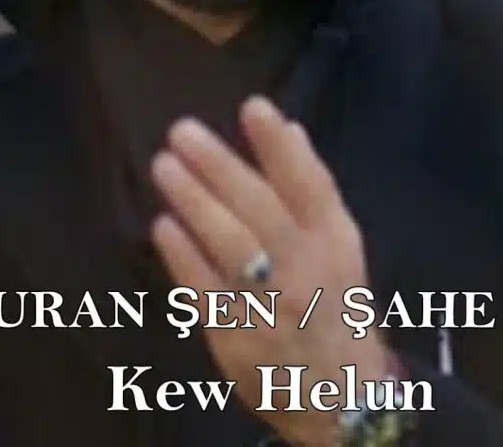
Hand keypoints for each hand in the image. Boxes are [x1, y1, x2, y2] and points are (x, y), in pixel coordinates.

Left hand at [150, 96, 389, 445]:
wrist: (337, 396)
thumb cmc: (333, 301)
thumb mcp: (339, 243)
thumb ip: (311, 187)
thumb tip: (288, 129)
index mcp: (333, 239)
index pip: (309, 183)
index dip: (279, 146)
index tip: (252, 106)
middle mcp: (306, 267)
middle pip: (261, 209)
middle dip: (220, 166)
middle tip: (181, 131)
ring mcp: (271, 305)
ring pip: (230, 245)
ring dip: (194, 201)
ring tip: (164, 165)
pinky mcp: (236, 337)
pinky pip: (206, 290)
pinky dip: (183, 256)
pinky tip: (163, 224)